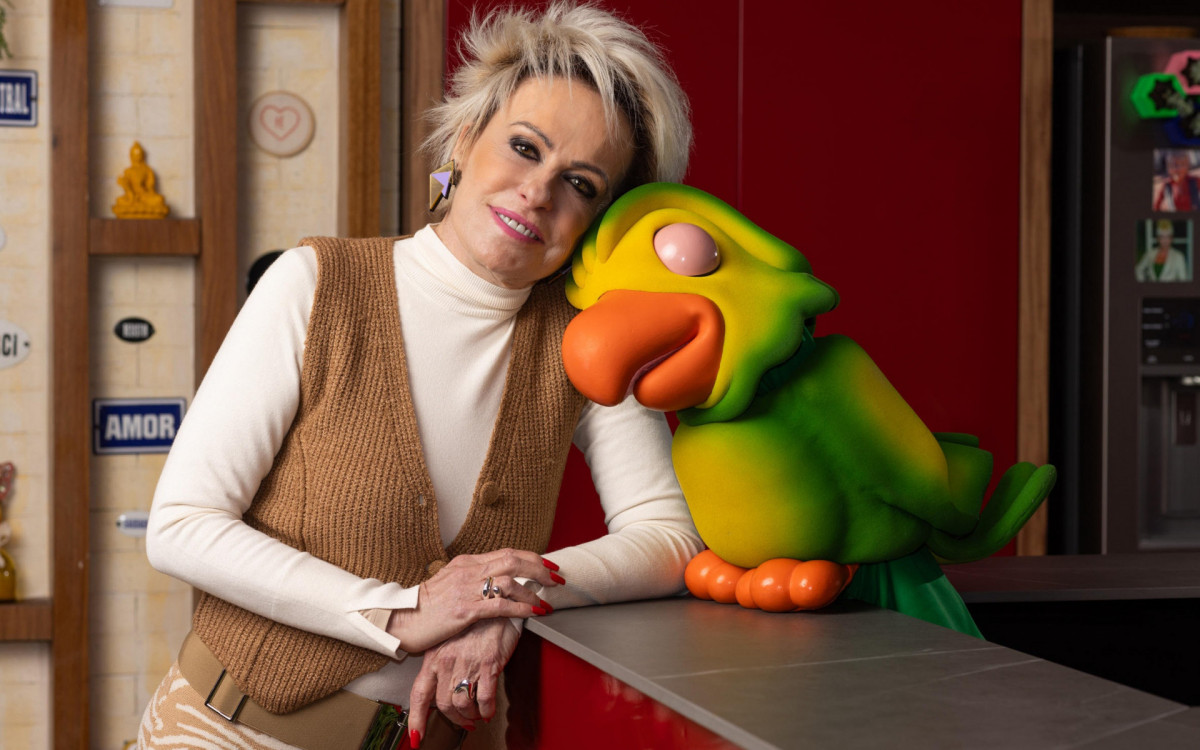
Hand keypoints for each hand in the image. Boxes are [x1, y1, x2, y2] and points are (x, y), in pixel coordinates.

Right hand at [387, 548, 560, 652]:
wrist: (401, 620)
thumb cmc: (427, 606)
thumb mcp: (451, 582)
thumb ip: (475, 577)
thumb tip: (501, 580)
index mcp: (467, 562)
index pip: (507, 553)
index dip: (532, 558)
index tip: (549, 565)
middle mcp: (469, 570)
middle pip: (513, 560)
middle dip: (540, 569)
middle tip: (557, 579)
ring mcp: (466, 589)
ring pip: (509, 581)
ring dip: (533, 592)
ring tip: (546, 602)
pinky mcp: (464, 610)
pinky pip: (499, 605)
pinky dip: (521, 608)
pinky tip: (533, 612)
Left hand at [407, 618, 520, 742]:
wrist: (495, 600)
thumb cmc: (475, 620)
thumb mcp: (450, 640)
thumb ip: (443, 663)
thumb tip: (442, 686)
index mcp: (434, 656)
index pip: (420, 695)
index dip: (417, 719)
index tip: (417, 736)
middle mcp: (447, 661)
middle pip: (444, 705)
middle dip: (455, 719)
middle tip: (464, 721)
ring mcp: (467, 664)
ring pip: (463, 704)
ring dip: (471, 715)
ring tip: (477, 715)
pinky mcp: (488, 664)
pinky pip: (485, 698)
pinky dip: (487, 709)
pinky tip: (488, 709)